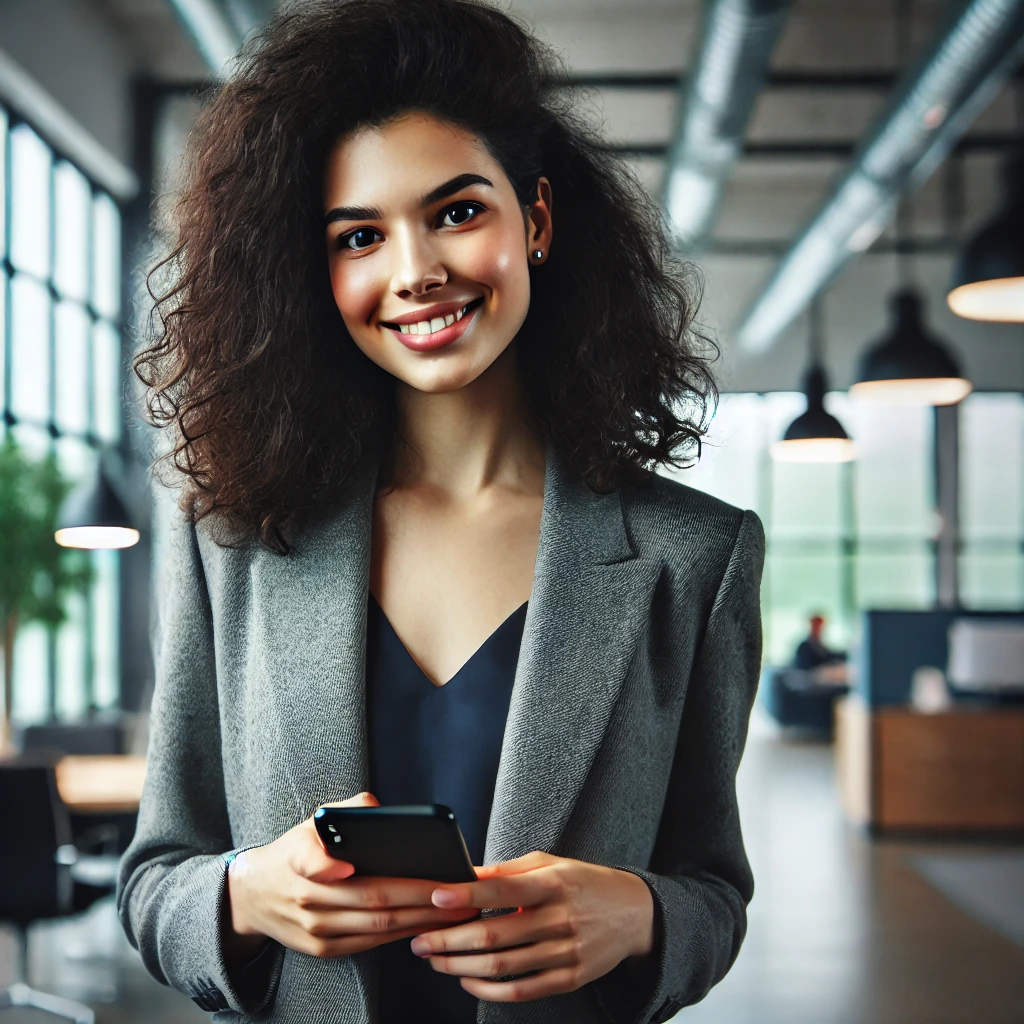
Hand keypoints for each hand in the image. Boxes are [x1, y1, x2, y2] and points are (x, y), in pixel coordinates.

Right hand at [225, 792, 478, 958]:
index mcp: (297, 858)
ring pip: (376, 925)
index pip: (308, 860)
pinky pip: (370, 942)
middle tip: (457, 890)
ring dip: (421, 919)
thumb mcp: (308, 824)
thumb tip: (376, 806)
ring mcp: (314, 929)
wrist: (254, 896)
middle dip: (420, 896)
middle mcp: (305, 897)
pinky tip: (429, 923)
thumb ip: (343, 810)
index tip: (350, 866)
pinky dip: (402, 933)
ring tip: (457, 909)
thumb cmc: (294, 851)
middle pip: (369, 897)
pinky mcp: (322, 949)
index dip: (328, 865)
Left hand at [408, 851, 653, 1001]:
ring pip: (503, 967)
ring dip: (460, 966)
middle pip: (495, 937)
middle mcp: (560, 919)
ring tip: (435, 959)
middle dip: (450, 941)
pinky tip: (467, 979)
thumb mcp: (548, 864)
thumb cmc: (582, 882)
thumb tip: (464, 875)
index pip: (503, 891)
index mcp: (553, 884)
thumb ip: (506, 872)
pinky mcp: (570, 979)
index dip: (467, 895)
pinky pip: (522, 991)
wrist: (633, 913)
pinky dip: (488, 989)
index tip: (436, 897)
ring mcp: (566, 952)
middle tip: (421, 940)